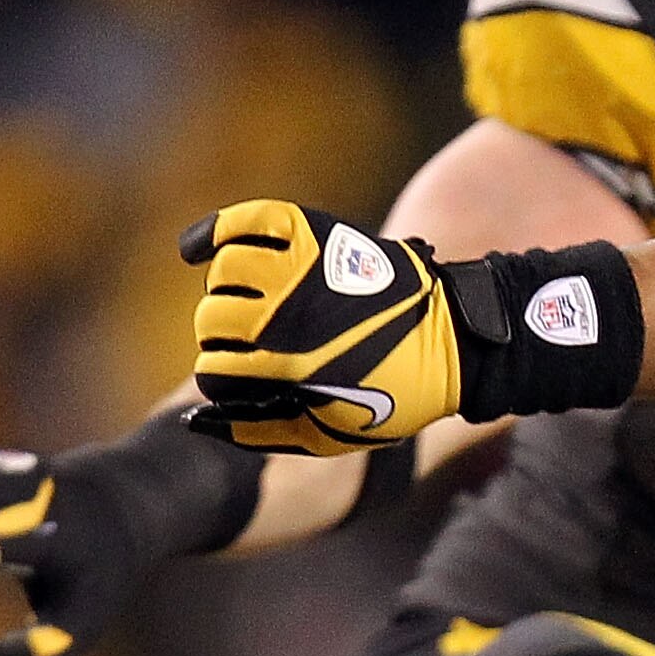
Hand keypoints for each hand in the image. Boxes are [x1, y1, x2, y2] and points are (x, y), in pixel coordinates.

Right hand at [183, 201, 465, 451]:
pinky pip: (244, 221)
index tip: (238, 380)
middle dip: (222, 336)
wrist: (454, 344)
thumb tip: (199, 418)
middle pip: (211, 318)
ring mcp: (301, 267)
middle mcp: (289, 312)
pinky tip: (200, 250)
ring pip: (224, 271)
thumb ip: (261, 431)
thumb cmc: (390, 397)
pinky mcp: (315, 233)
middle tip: (250, 341)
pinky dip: (215, 232)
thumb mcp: (328, 434)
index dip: (222, 380)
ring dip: (227, 289)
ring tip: (249, 301)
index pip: (213, 370)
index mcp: (289, 366)